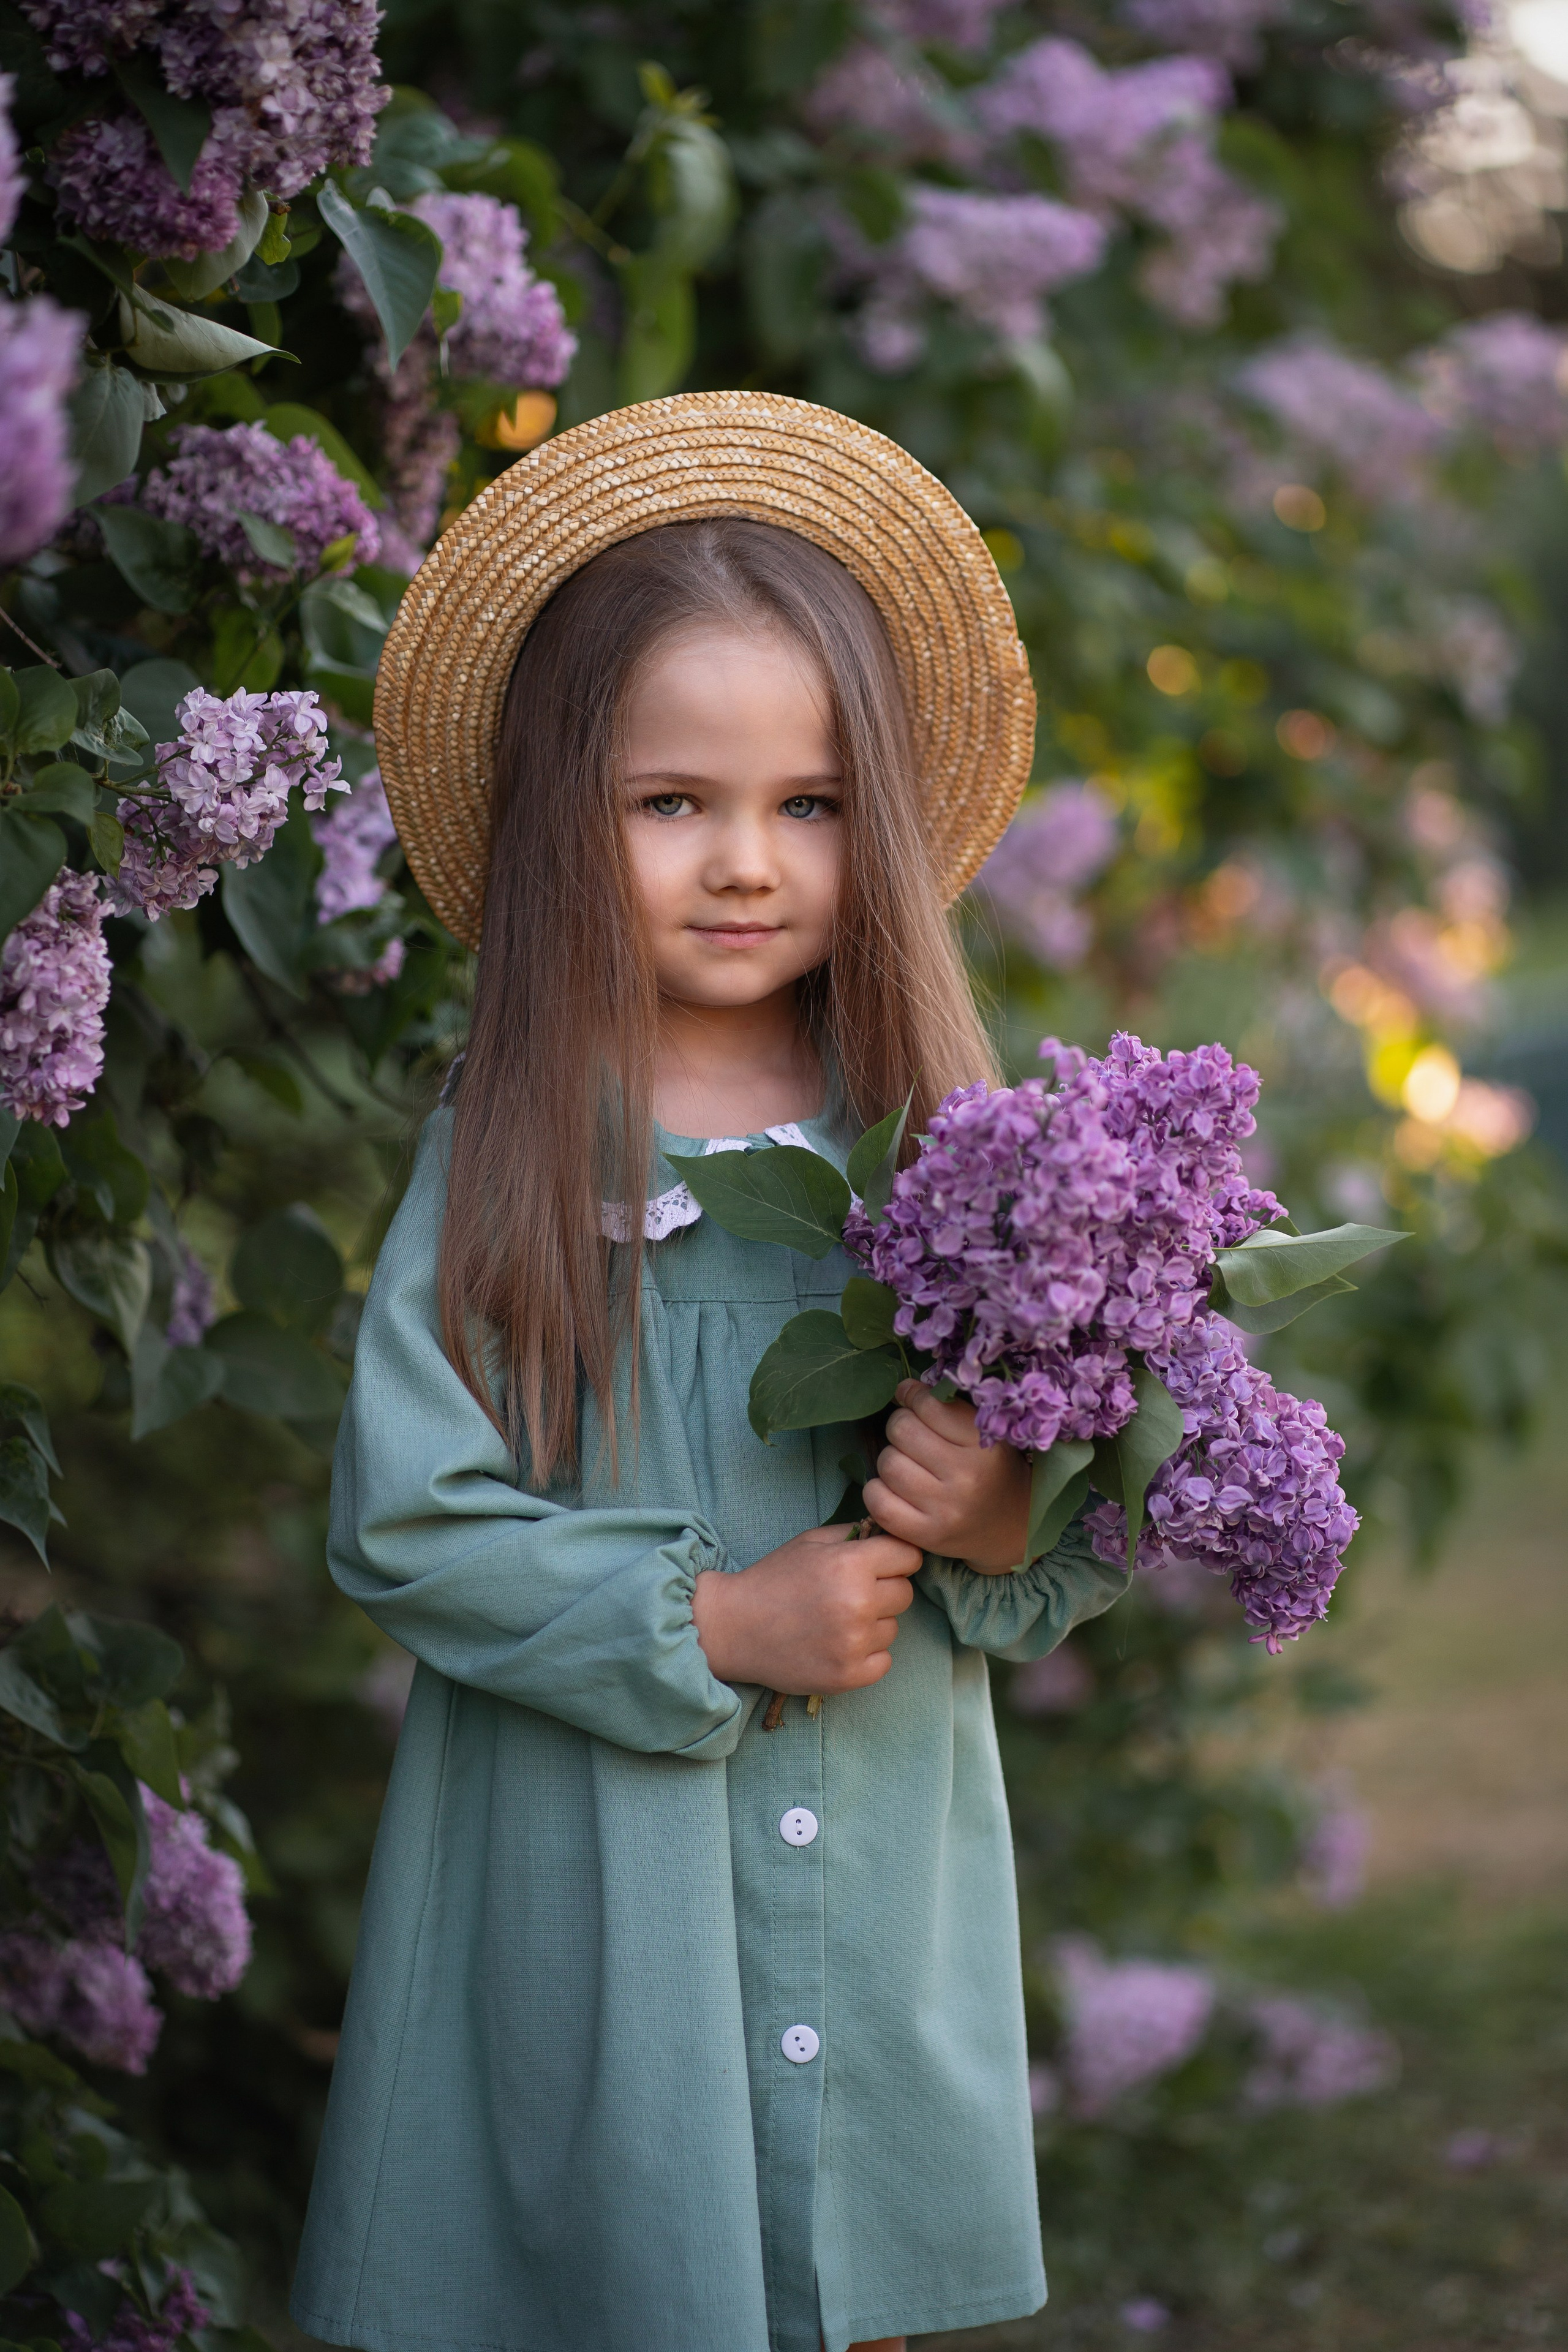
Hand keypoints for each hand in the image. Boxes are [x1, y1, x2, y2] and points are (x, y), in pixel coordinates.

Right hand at [692, 1523, 919, 1694]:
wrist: (733, 1627)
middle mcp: (857, 1603)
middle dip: (884, 1590)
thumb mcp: (810, 1542)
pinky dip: (867, 1655)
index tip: (881, 1564)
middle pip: (904, 1593)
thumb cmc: (773, 1580)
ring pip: (893, 1628)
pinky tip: (839, 1645)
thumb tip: (890, 1534)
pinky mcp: (848, 1676)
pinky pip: (884, 1661)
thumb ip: (854, 1533)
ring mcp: (854, 1643)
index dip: (895, 1558)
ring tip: (836, 1621)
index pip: (909, 1556)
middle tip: (851, 1593)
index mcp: (850, 1564)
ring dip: (873, 1624)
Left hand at [864, 1381, 1030, 1573]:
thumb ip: (947, 1407)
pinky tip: (894, 1489)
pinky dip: (878, 1490)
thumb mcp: (983, 1433)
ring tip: (908, 1465)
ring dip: (890, 1459)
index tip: (916, 1403)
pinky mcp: (927, 1535)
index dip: (915, 1398)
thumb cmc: (993, 1471)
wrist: (1012, 1525)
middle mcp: (966, 1478)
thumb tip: (902, 1388)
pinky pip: (878, 1502)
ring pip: (888, 1464)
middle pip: (902, 1431)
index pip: (929, 1405)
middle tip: (912, 1437)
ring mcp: (946, 1509)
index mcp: (983, 1445)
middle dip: (901, 1427)